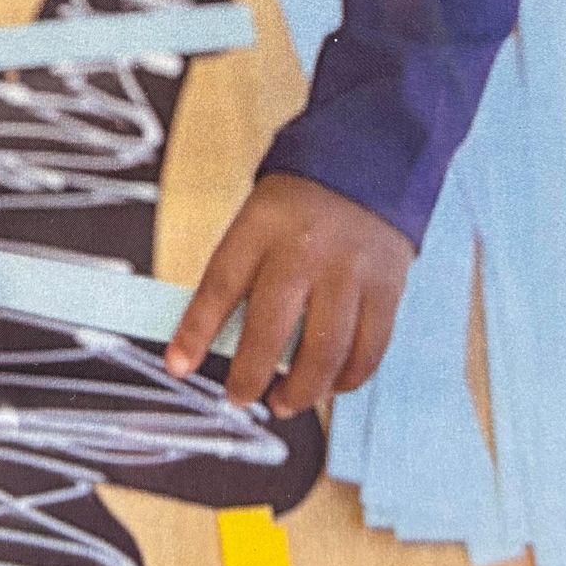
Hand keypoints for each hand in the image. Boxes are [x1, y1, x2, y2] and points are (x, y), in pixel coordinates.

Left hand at [166, 173, 413, 414]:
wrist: (368, 163)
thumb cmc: (300, 207)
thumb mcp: (257, 223)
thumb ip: (239, 276)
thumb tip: (210, 342)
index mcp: (262, 227)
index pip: (221, 284)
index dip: (196, 331)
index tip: (179, 365)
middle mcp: (306, 249)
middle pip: (272, 328)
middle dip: (250, 376)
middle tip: (240, 396)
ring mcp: (350, 271)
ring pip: (325, 351)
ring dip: (302, 391)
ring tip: (285, 402)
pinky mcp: (386, 288)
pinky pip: (368, 350)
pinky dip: (347, 380)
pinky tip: (330, 386)